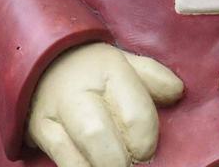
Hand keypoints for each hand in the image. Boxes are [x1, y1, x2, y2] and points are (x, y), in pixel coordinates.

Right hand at [27, 42, 183, 166]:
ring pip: (73, 154)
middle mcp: (79, 92)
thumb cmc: (95, 69)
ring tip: (113, 164)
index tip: (147, 149)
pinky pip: (61, 161)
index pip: (133, 112)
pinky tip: (93, 164)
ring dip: (98, 166)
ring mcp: (55, 115)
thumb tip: (178, 92)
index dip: (145, 139)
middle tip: (131, 163)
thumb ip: (153, 78)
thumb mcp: (125, 63)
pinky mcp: (40, 132)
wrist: (44, 62)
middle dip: (118, 160)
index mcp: (109, 70)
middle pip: (97, 134)